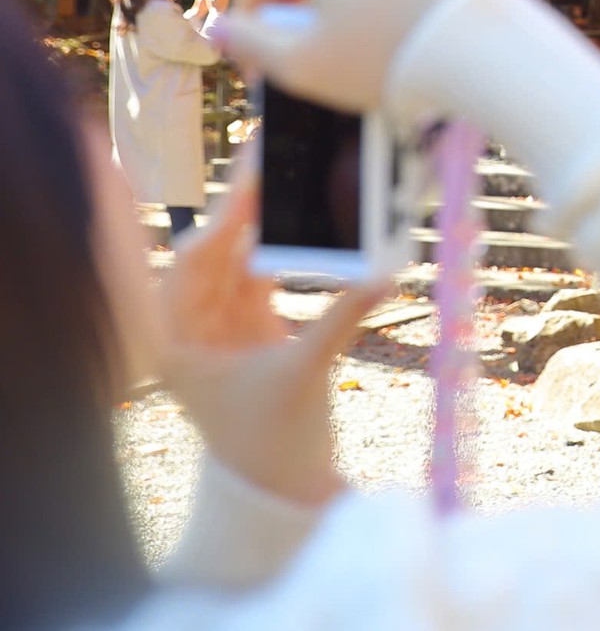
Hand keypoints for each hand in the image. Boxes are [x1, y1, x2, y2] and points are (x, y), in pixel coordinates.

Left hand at [156, 167, 388, 507]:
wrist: (280, 487)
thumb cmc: (272, 443)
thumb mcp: (303, 376)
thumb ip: (341, 318)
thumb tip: (385, 275)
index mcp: (177, 339)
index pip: (193, 263)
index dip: (225, 219)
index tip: (254, 180)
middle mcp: (192, 324)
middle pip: (217, 248)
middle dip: (245, 204)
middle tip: (273, 151)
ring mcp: (222, 322)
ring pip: (241, 253)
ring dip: (267, 216)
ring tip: (291, 168)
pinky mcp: (253, 324)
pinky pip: (266, 269)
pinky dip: (287, 244)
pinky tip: (304, 212)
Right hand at [221, 0, 471, 113]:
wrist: (480, 53)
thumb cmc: (386, 59)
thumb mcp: (304, 64)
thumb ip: (250, 44)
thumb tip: (217, 30)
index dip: (245, 26)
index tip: (255, 68)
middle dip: (290, 11)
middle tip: (296, 58)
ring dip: (328, 4)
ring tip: (339, 50)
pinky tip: (378, 36)